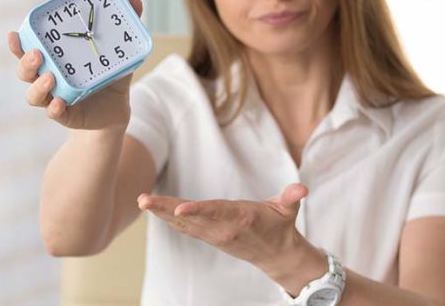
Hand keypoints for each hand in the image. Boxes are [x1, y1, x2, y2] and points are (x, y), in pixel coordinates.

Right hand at [8, 0, 142, 130]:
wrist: (117, 108)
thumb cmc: (108, 75)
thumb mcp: (116, 51)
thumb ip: (122, 28)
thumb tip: (136, 1)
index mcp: (52, 60)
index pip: (27, 50)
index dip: (17, 44)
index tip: (14, 33)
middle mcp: (47, 79)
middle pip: (25, 72)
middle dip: (26, 62)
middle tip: (37, 53)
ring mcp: (54, 98)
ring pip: (34, 95)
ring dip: (38, 86)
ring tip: (50, 77)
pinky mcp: (66, 116)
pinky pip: (54, 114)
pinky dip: (55, 109)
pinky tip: (59, 103)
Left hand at [137, 183, 325, 291]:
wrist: (277, 256)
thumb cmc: (280, 225)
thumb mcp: (288, 210)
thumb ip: (292, 197)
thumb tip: (302, 188)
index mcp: (240, 219)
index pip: (215, 212)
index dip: (197, 210)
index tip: (178, 208)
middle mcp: (222, 229)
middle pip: (190, 218)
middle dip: (165, 209)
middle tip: (143, 200)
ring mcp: (213, 235)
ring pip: (183, 223)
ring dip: (161, 213)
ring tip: (142, 201)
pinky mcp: (209, 236)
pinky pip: (184, 227)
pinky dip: (168, 218)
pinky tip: (153, 209)